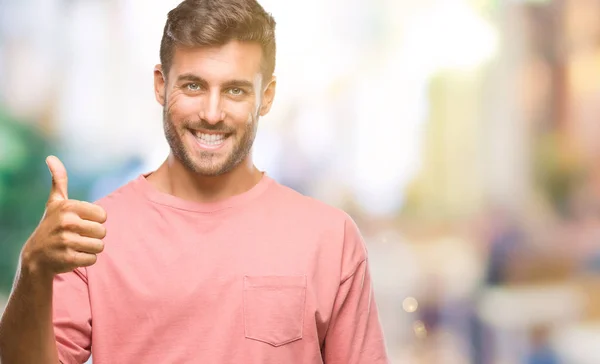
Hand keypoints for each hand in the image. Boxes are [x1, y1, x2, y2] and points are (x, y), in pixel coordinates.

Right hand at [21, 156, 106, 275]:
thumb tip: (51, 157)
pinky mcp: (68, 259)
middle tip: (77, 236)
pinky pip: (92, 259)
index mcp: (68, 207)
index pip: (103, 215)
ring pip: (99, 246)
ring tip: (75, 246)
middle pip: (102, 232)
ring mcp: (66, 242)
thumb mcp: (55, 202)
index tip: (80, 222)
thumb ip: (58, 180)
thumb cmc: (51, 226)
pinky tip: (72, 256)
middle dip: (93, 236)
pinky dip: (86, 259)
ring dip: (91, 248)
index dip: (95, 221)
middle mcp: (67, 223)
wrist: (36, 256)